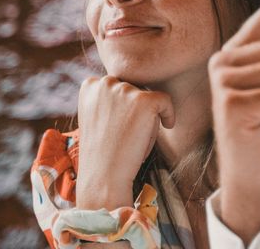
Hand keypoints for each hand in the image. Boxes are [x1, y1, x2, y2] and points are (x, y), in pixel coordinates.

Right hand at [76, 75, 174, 209]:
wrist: (104, 177)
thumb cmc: (103, 152)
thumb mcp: (97, 117)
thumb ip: (109, 98)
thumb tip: (131, 88)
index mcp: (90, 85)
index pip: (119, 85)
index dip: (124, 106)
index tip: (120, 125)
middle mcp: (105, 82)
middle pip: (135, 90)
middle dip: (136, 110)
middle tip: (126, 135)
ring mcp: (125, 90)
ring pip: (148, 98)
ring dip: (148, 117)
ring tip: (134, 138)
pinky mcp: (144, 100)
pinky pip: (165, 101)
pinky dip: (169, 114)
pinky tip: (166, 126)